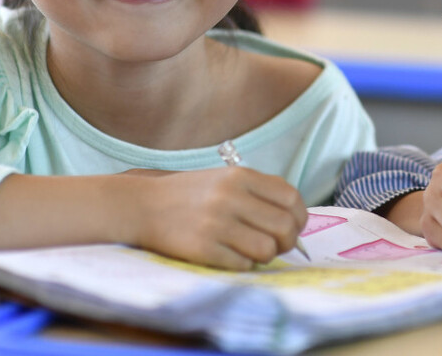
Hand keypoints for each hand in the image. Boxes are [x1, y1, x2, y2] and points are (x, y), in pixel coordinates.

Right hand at [129, 167, 307, 270]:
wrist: (142, 205)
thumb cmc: (191, 195)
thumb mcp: (226, 179)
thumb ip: (258, 194)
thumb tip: (293, 221)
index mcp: (240, 176)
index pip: (291, 198)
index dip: (298, 217)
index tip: (292, 226)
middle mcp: (231, 196)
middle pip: (285, 227)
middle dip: (286, 241)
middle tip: (275, 245)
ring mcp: (216, 222)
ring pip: (267, 249)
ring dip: (264, 255)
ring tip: (249, 250)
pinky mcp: (202, 248)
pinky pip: (242, 264)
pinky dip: (242, 264)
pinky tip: (229, 255)